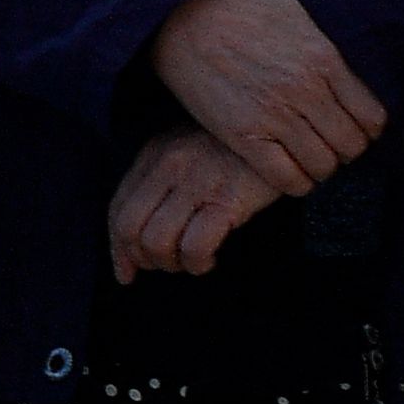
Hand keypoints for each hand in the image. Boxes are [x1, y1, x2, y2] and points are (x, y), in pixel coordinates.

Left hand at [108, 129, 283, 282]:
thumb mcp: (190, 154)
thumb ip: (161, 186)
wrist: (285, 131)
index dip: (118, 249)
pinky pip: (195, 246)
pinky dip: (197, 262)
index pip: (117, 209)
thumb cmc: (237, 151)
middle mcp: (169, 166)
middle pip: (130, 228)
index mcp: (155, 154)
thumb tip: (135, 248)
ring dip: (171, 263)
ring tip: (190, 261)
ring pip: (157, 242)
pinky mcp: (228, 198)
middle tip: (167, 265)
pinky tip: (210, 258)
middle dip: (143, 259)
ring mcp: (197, 181)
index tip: (127, 273)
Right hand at [148, 0, 385, 200]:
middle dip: (346, 152)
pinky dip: (297, 184)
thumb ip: (331, 45)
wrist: (186, 21)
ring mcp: (274, 116)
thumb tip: (358, 68)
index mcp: (325, 60)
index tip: (355, 130)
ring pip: (323, 166)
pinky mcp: (244, 136)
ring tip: (310, 159)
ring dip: (321, 169)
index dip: (368, 131)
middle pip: (351, 146)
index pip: (372, 118)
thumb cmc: (244, 14)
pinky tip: (291, 173)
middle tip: (331, 146)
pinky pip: (288, 179)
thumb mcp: (299, 15)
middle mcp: (305, 91)